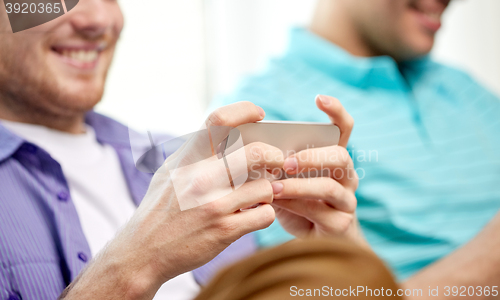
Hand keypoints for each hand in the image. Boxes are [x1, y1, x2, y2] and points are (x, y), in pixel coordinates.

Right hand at [61, 102, 283, 299]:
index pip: (219, 121)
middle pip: (256, 153)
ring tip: (259, 195)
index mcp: (187, 159)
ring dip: (269, 191)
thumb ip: (197, 154)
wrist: (143, 252)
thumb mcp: (170, 172)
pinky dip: (264, 214)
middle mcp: (201, 178)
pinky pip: (264, 214)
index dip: (244, 111)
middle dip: (274, 155)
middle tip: (278, 160)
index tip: (259, 114)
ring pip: (265, 187)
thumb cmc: (160, 209)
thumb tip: (229, 136)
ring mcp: (214, 205)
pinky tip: (253, 215)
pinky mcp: (225, 230)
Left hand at [271, 95, 365, 245]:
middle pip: (341, 156)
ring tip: (275, 186)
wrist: (312, 242)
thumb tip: (249, 151)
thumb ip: (275, 165)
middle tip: (287, 161)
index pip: (344, 129)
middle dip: (313, 156)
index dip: (336, 112)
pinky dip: (295, 205)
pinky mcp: (341, 223)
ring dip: (299, 185)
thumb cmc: (295, 202)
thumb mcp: (285, 179)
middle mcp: (346, 176)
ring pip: (330, 186)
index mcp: (333, 158)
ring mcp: (347, 200)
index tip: (318, 98)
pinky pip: (320, 211)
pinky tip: (276, 203)